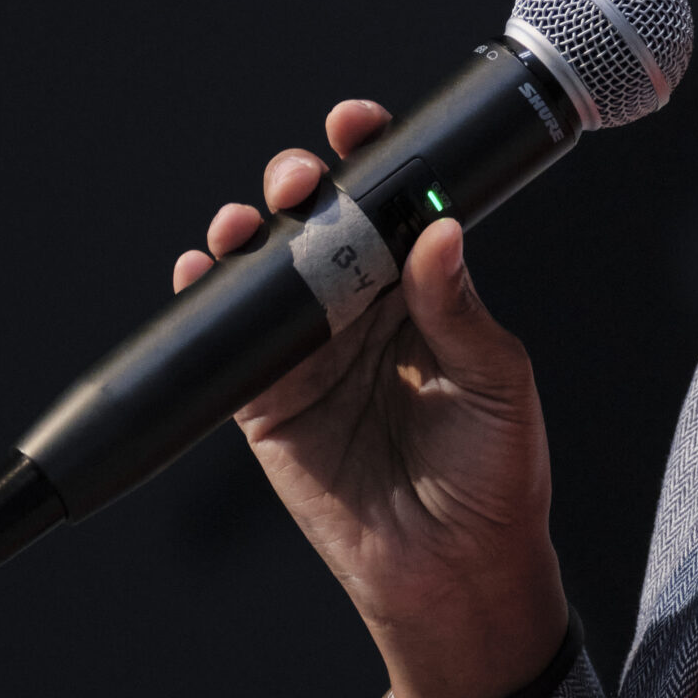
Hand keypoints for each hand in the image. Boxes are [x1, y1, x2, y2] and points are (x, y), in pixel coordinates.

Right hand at [174, 101, 567, 697]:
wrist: (453, 574)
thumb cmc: (494, 477)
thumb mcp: (496, 382)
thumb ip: (457, 308)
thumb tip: (438, 228)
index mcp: (423, 290)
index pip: (390, 204)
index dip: (369, 157)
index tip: (356, 123)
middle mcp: (363, 309)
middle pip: (317, 224)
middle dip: (299, 185)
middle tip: (300, 181)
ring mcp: (312, 351)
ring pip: (266, 270)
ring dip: (247, 233)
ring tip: (248, 223)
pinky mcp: (267, 401)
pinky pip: (229, 341)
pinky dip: (207, 300)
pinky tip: (201, 272)